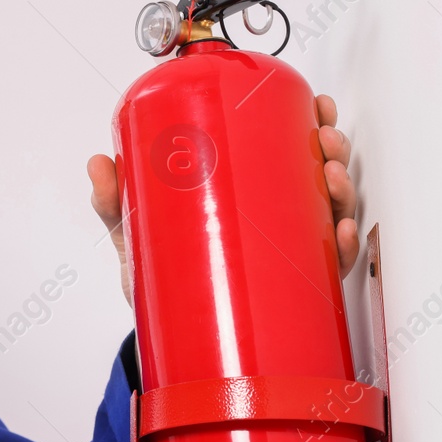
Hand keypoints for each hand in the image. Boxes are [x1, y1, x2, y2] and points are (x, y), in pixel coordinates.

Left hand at [86, 92, 360, 308]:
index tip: (315, 105)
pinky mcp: (292, 288)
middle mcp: (274, 218)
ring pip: (330, 211)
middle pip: (317, 172)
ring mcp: (287, 251)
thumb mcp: (137, 233)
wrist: (165, 336)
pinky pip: (328, 265)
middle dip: (331, 149)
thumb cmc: (160, 276)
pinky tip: (341, 233)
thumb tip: (99, 164)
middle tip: (323, 142)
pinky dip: (343, 247)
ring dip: (342, 188)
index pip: (287, 147)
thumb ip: (115, 202)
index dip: (309, 121)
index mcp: (247, 193)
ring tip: (332, 179)